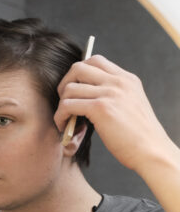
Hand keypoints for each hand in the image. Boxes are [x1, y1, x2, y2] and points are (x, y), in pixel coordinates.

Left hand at [54, 55, 175, 173]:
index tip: (75, 90)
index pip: (95, 60)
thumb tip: (85, 92)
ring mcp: (110, 93)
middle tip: (66, 102)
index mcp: (127, 79)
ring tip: (66, 119)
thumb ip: (113, 93)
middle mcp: (119, 82)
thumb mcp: (130, 104)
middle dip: (65, 84)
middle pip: (78, 67)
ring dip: (61, 105)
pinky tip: (65, 126)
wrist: (152, 151)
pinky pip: (67, 105)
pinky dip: (60, 116)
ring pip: (69, 88)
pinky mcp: (101, 108)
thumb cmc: (138, 135)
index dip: (78, 73)